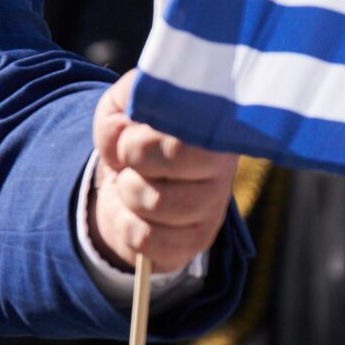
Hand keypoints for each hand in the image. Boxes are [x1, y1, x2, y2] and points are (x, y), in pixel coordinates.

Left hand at [89, 71, 234, 273]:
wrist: (130, 186)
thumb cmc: (133, 138)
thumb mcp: (122, 108)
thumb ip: (122, 104)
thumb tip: (122, 136)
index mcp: (209, 125)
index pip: (179, 127)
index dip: (138, 137)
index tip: (132, 137)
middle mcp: (223, 166)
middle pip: (171, 157)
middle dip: (131, 160)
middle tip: (131, 162)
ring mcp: (214, 207)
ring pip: (156, 201)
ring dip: (127, 193)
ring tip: (134, 185)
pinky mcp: (198, 240)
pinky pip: (146, 237)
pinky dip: (125, 225)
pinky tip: (135, 214)